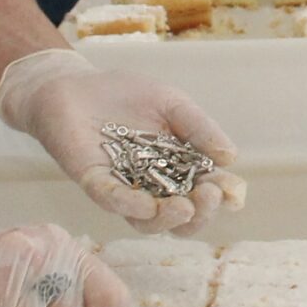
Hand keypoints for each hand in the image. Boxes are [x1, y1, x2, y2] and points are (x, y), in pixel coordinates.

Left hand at [0, 48, 244, 234]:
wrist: (73, 84)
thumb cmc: (125, 94)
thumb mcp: (172, 104)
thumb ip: (199, 128)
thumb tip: (231, 158)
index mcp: (177, 170)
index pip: (204, 193)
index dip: (221, 198)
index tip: (233, 193)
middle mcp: (152, 188)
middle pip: (180, 218)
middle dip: (200, 214)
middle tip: (209, 196)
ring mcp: (123, 189)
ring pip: (147, 222)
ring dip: (169, 219)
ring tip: (184, 207)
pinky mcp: (93, 182)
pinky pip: (113, 201)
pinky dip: (131, 205)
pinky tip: (147, 205)